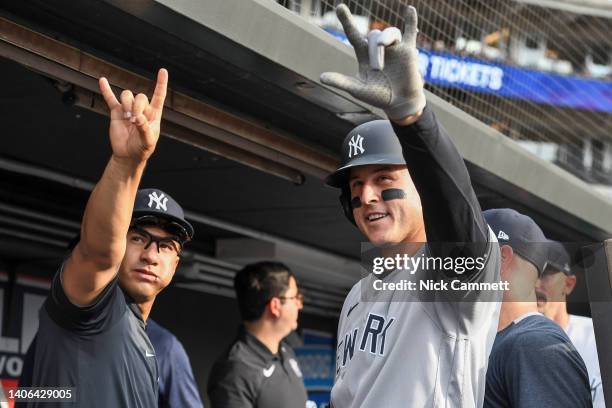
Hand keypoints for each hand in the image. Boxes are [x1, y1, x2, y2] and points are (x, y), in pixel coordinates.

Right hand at [99, 68, 167, 162]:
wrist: (128, 155)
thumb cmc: (142, 149)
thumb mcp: (148, 142)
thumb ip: (144, 130)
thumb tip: (138, 118)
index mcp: (153, 114)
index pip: (159, 96)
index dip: (161, 83)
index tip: (163, 71)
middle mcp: (142, 109)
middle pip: (140, 97)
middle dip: (136, 106)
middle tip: (134, 120)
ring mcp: (128, 109)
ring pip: (127, 95)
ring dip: (126, 104)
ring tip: (127, 118)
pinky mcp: (116, 112)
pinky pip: (110, 98)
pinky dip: (106, 90)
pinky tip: (102, 80)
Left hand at [320, 5, 425, 120]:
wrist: (399, 103)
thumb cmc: (377, 96)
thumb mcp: (357, 89)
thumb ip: (341, 82)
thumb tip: (321, 78)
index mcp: (363, 54)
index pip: (353, 33)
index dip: (347, 20)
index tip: (339, 7)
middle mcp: (378, 48)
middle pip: (373, 36)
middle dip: (375, 49)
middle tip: (378, 68)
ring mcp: (393, 48)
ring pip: (389, 32)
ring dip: (386, 39)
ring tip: (385, 50)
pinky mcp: (408, 51)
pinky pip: (410, 32)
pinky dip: (411, 21)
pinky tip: (410, 10)